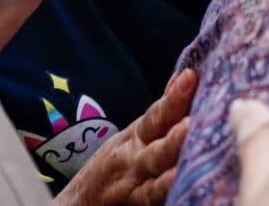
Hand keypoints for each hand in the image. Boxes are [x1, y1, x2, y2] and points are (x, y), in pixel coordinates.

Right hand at [56, 68, 196, 205]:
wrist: (77, 205)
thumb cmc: (118, 163)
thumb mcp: (135, 133)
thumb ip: (162, 111)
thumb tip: (184, 75)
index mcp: (137, 138)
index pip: (157, 116)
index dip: (174, 98)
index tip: (191, 76)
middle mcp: (134, 163)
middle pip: (156, 151)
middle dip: (173, 139)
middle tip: (191, 124)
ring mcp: (134, 191)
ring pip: (153, 184)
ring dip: (168, 175)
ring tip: (184, 161)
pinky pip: (151, 203)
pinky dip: (162, 196)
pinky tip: (176, 190)